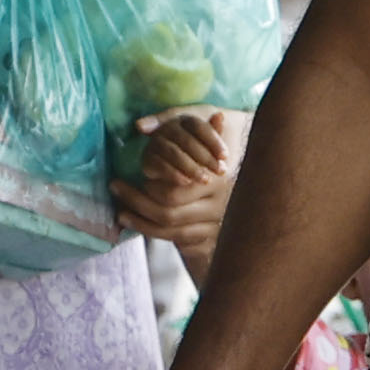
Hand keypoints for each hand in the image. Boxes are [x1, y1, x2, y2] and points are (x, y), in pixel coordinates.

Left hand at [116, 108, 240, 256]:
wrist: (253, 174)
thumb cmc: (215, 146)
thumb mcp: (199, 129)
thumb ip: (170, 125)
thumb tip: (140, 126)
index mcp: (218, 180)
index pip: (173, 194)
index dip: (148, 189)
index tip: (131, 179)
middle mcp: (219, 206)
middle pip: (169, 215)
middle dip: (138, 204)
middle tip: (116, 189)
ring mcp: (216, 226)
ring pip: (172, 233)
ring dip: (141, 224)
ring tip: (120, 213)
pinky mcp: (211, 239)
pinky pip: (180, 243)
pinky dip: (155, 234)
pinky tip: (136, 224)